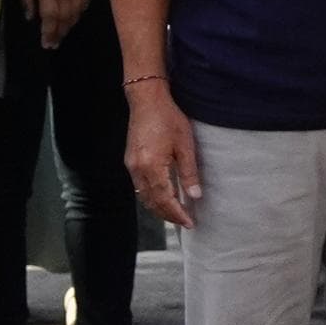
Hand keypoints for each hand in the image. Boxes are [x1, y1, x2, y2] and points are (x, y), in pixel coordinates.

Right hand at [124, 82, 201, 228]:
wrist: (147, 101)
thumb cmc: (169, 119)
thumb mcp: (185, 145)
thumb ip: (189, 172)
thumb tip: (195, 196)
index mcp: (152, 166)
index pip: (165, 199)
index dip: (177, 213)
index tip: (190, 223)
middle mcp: (138, 170)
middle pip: (152, 202)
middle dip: (168, 215)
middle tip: (185, 222)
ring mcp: (131, 166)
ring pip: (144, 197)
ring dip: (159, 208)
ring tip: (176, 214)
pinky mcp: (130, 162)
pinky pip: (139, 187)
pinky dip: (151, 197)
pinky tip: (163, 198)